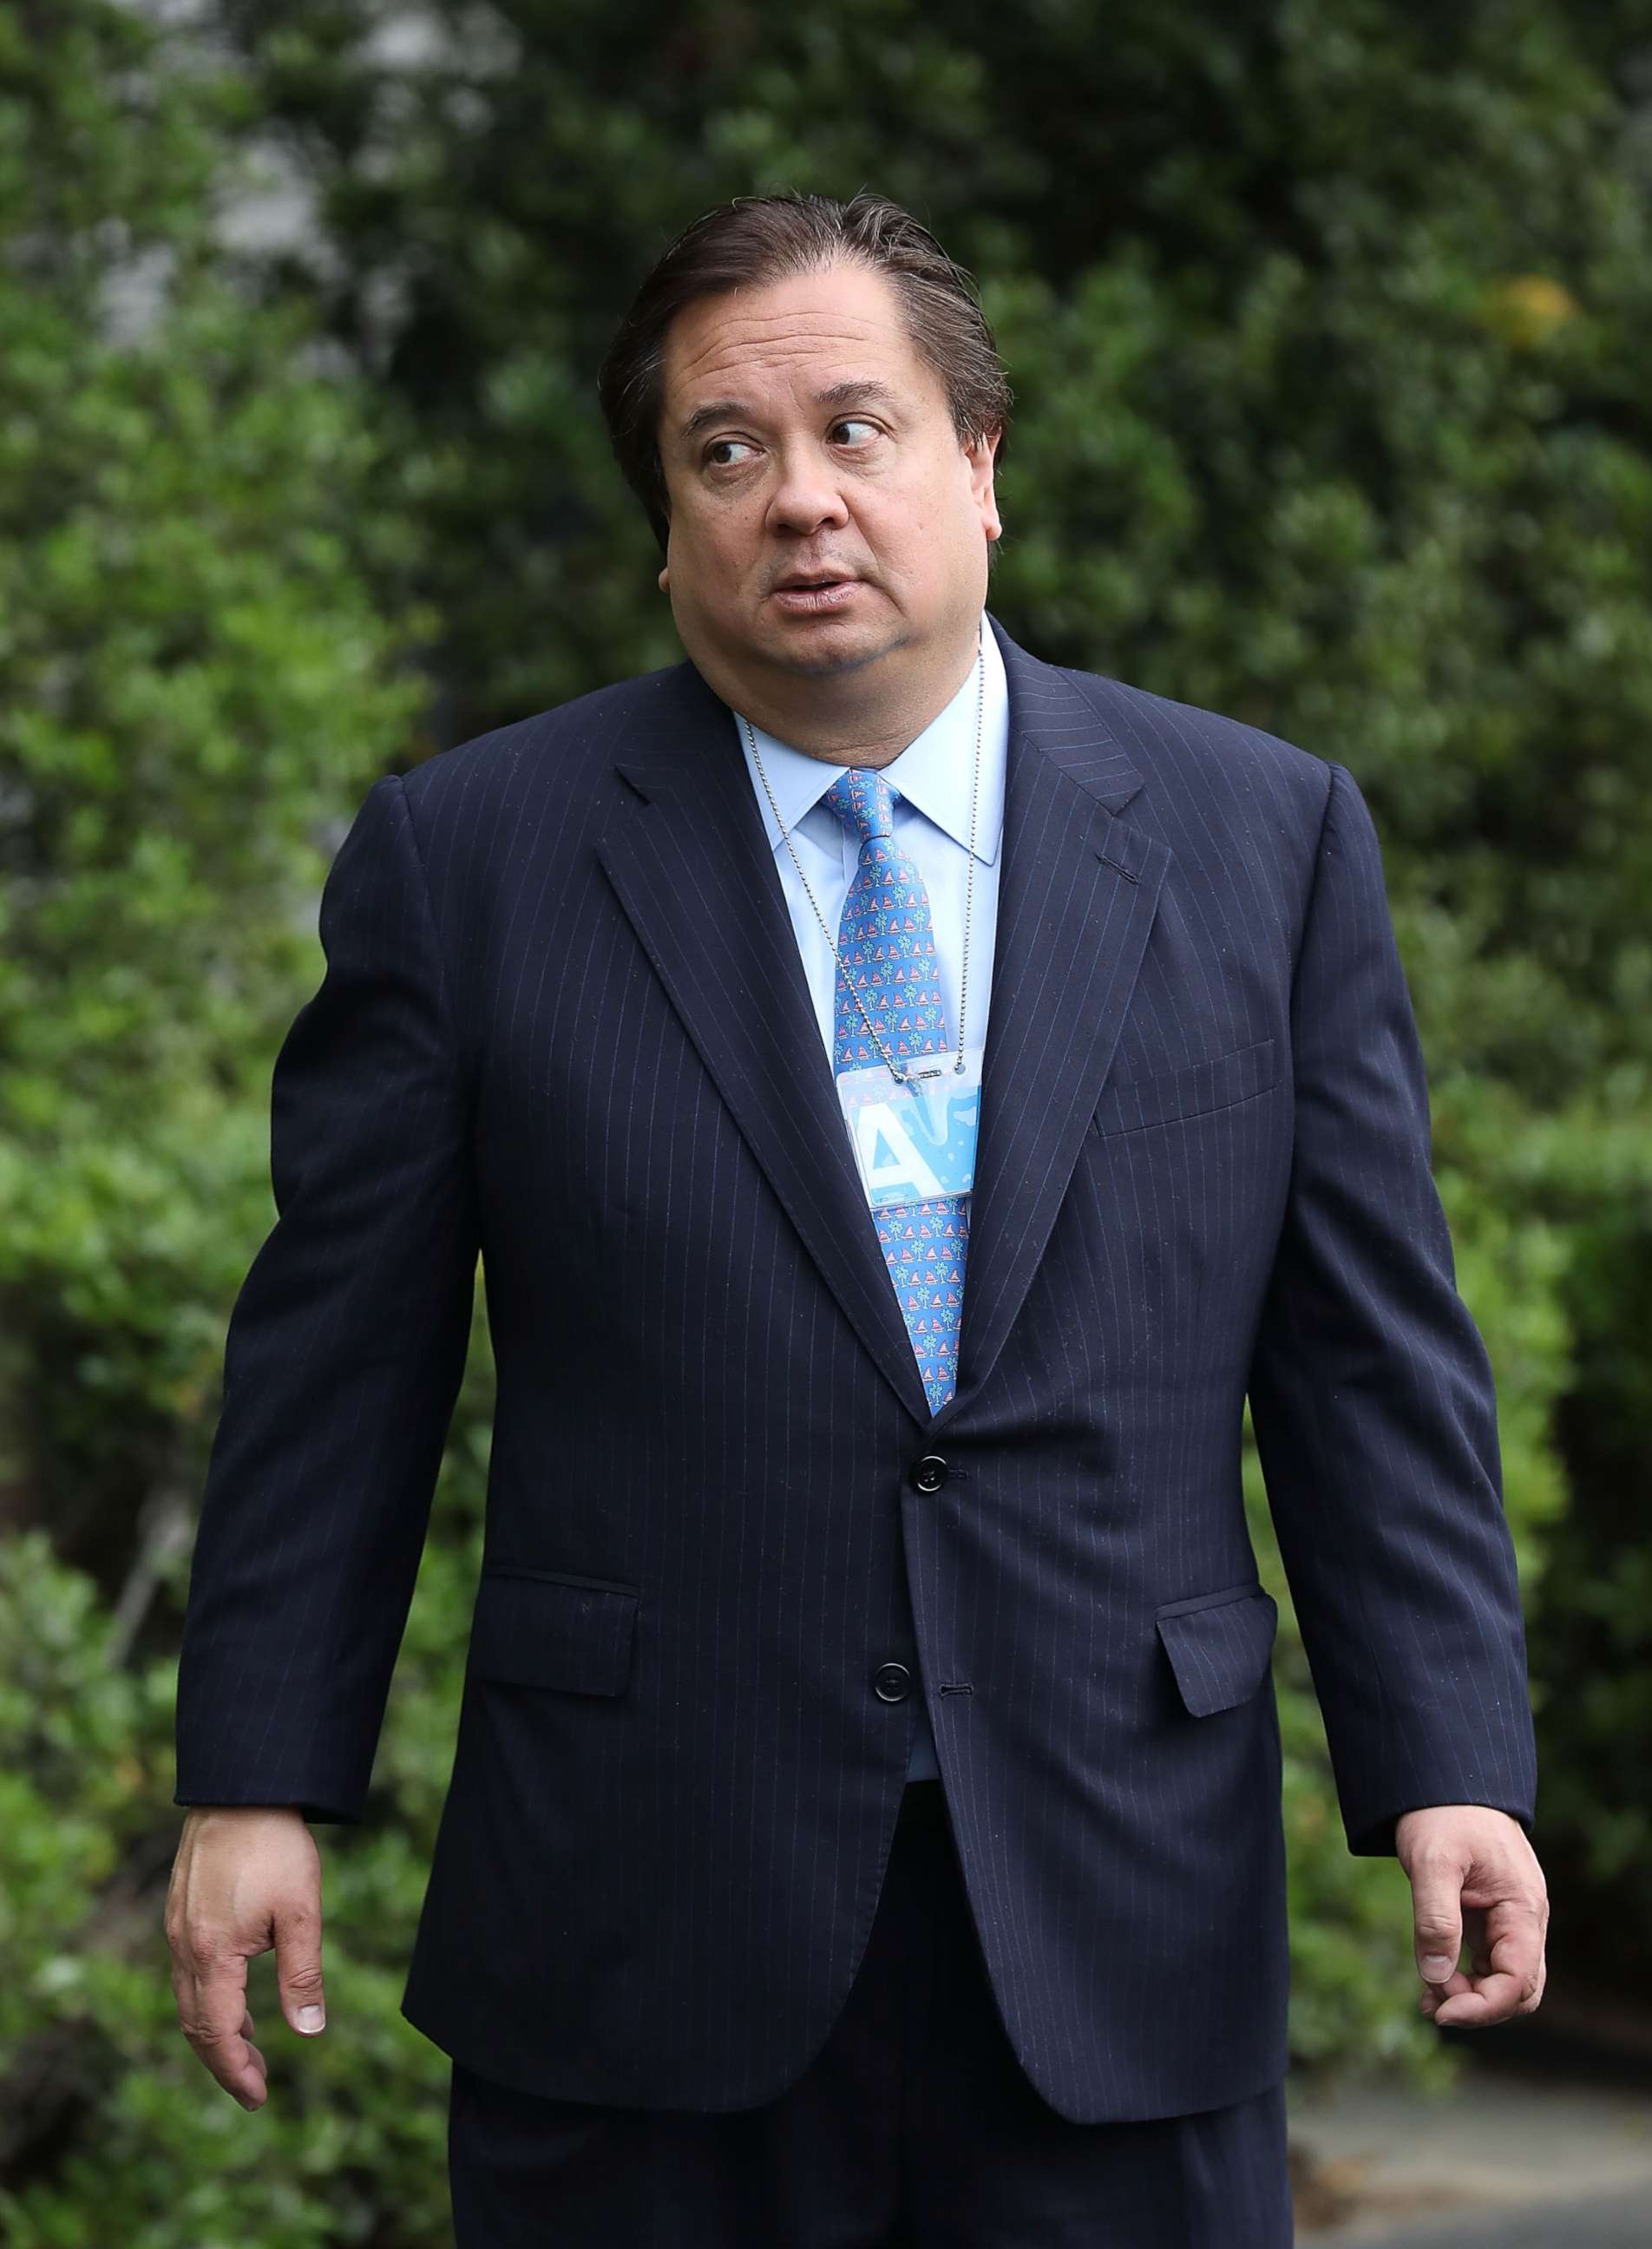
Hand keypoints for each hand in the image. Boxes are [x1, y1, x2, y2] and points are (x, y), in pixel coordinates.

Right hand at [164, 1807, 327, 2110]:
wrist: (240, 1789)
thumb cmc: (276, 1846)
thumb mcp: (301, 1912)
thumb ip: (302, 1975)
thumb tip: (309, 2032)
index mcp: (212, 1954)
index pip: (217, 2033)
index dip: (237, 2070)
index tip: (258, 2099)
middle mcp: (184, 1947)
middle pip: (196, 2024)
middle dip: (225, 2061)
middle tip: (256, 2088)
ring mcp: (177, 1929)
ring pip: (189, 1999)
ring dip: (217, 2031)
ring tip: (251, 2051)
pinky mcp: (180, 1911)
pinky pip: (188, 1973)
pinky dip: (209, 2000)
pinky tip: (236, 2002)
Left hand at [1395, 1804, 1547, 2028]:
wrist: (1445, 1780)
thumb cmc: (1442, 1815)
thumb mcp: (1433, 1862)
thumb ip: (1435, 1918)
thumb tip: (1437, 1979)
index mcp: (1523, 1908)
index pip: (1519, 1982)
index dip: (1483, 2007)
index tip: (1441, 2011)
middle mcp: (1524, 1920)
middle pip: (1520, 1991)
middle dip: (1478, 2005)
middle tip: (1431, 2002)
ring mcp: (1509, 1920)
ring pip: (1503, 1980)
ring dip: (1469, 1996)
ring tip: (1425, 1998)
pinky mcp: (1490, 1917)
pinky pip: (1487, 1962)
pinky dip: (1464, 1977)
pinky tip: (1432, 1982)